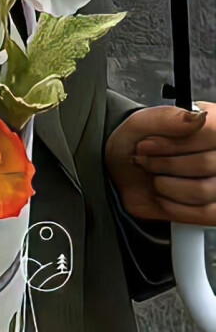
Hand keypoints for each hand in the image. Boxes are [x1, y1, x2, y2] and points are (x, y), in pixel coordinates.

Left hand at [105, 102, 215, 224]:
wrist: (124, 170)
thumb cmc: (136, 144)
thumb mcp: (140, 123)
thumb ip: (167, 118)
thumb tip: (196, 118)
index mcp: (213, 126)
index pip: (210, 134)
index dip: (173, 143)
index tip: (145, 146)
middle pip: (205, 164)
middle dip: (162, 165)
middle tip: (144, 161)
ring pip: (203, 190)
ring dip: (165, 185)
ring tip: (153, 177)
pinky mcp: (213, 210)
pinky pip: (204, 214)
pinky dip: (174, 207)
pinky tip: (162, 196)